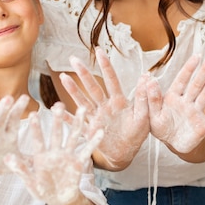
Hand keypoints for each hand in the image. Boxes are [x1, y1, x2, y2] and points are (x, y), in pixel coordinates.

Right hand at [0, 95, 28, 182]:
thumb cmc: (1, 162)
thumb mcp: (20, 159)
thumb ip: (33, 156)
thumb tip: (51, 155)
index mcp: (8, 135)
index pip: (13, 118)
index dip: (18, 108)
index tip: (25, 97)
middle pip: (1, 119)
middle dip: (5, 108)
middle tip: (10, 97)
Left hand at [4, 103, 102, 204]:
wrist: (59, 199)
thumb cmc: (42, 190)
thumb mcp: (30, 182)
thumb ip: (21, 170)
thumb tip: (6, 158)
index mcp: (41, 156)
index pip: (38, 140)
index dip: (35, 128)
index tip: (33, 114)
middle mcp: (55, 152)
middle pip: (57, 133)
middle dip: (58, 119)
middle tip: (58, 104)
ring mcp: (67, 156)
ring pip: (73, 136)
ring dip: (78, 123)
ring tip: (82, 109)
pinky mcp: (78, 162)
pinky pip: (86, 151)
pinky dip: (93, 142)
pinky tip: (99, 131)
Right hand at [60, 47, 148, 167]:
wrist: (126, 153)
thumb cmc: (136, 135)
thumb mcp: (144, 117)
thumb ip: (143, 98)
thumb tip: (147, 77)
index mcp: (119, 102)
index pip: (112, 81)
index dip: (106, 66)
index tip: (99, 51)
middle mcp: (105, 107)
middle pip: (93, 88)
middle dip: (83, 73)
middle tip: (73, 59)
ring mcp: (96, 117)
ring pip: (82, 101)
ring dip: (73, 90)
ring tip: (63, 77)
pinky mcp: (90, 130)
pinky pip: (76, 122)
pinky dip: (66, 117)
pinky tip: (57, 108)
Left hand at [146, 54, 204, 153]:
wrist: (171, 143)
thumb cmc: (160, 127)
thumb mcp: (151, 115)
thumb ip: (152, 99)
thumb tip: (149, 80)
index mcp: (173, 98)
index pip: (182, 80)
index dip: (189, 68)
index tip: (196, 56)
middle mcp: (187, 102)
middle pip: (197, 83)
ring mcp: (196, 112)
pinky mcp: (204, 124)